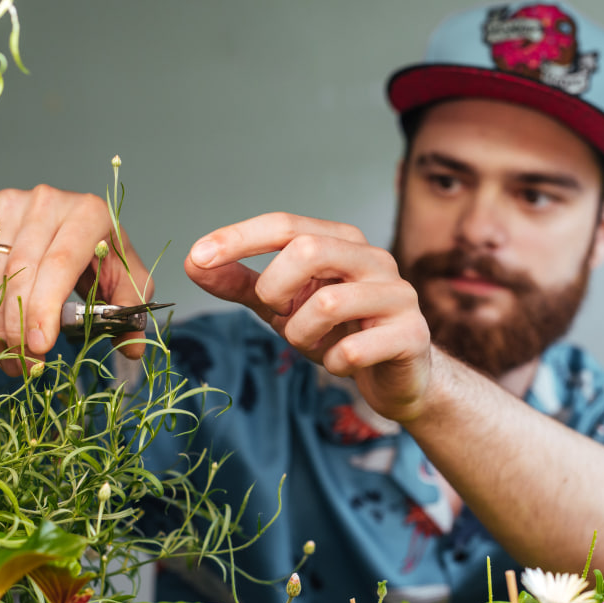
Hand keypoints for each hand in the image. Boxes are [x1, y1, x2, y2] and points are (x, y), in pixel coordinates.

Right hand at [0, 185, 151, 374]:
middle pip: (21, 269)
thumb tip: (132, 349)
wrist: (66, 225)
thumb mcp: (125, 278)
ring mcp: (10, 204)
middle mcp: (47, 201)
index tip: (39, 345)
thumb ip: (130, 312)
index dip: (44, 307)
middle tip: (21, 362)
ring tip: (4, 357)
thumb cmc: (100, 253)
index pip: (60, 263)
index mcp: (88, 213)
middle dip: (17, 323)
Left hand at [184, 212, 432, 420]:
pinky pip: (352, 350)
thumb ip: (241, 283)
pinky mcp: (410, 335)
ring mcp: (397, 295)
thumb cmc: (339, 333)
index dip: (238, 238)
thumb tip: (193, 263)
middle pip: (307, 250)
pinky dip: (332, 363)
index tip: (197, 257)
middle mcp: (372, 258)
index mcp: (340, 242)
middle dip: (275, 289)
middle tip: (277, 313)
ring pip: (328, 304)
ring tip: (311, 344)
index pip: (285, 225)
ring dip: (301, 334)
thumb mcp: (283, 305)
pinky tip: (339, 364)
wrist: (399, 377)